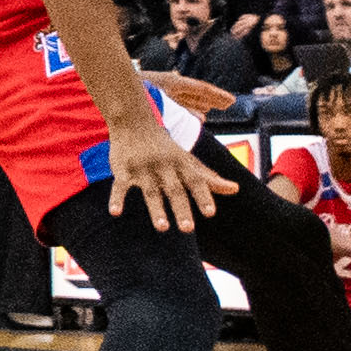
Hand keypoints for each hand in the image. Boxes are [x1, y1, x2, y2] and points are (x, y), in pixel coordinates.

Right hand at [102, 119, 237, 231]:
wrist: (134, 121)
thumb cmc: (165, 148)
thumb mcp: (188, 161)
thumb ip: (209, 178)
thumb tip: (236, 190)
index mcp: (181, 164)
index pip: (195, 181)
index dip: (203, 197)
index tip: (210, 214)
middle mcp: (164, 166)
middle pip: (174, 190)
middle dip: (182, 209)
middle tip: (188, 229)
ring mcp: (142, 168)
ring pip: (150, 191)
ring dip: (156, 210)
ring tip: (163, 228)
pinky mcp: (122, 168)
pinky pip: (119, 186)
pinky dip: (117, 199)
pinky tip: (115, 213)